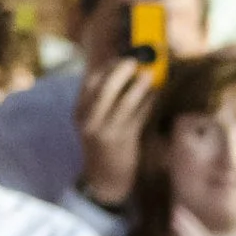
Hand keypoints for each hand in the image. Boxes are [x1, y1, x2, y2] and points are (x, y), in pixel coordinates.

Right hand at [75, 54, 154, 210]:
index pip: (90, 82)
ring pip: (124, 103)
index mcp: (80, 111)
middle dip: (120, 71)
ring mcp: (106, 131)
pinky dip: (148, 103)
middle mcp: (90, 120)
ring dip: (139, 86)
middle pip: (104, 89)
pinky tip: (155, 94)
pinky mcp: (124, 141)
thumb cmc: (102, 145)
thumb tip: (121, 71)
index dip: (107, 67)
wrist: (103, 179)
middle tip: (134, 60)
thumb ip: (101, 101)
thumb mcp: (93, 122)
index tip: (120, 56)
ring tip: (150, 74)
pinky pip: (138, 118)